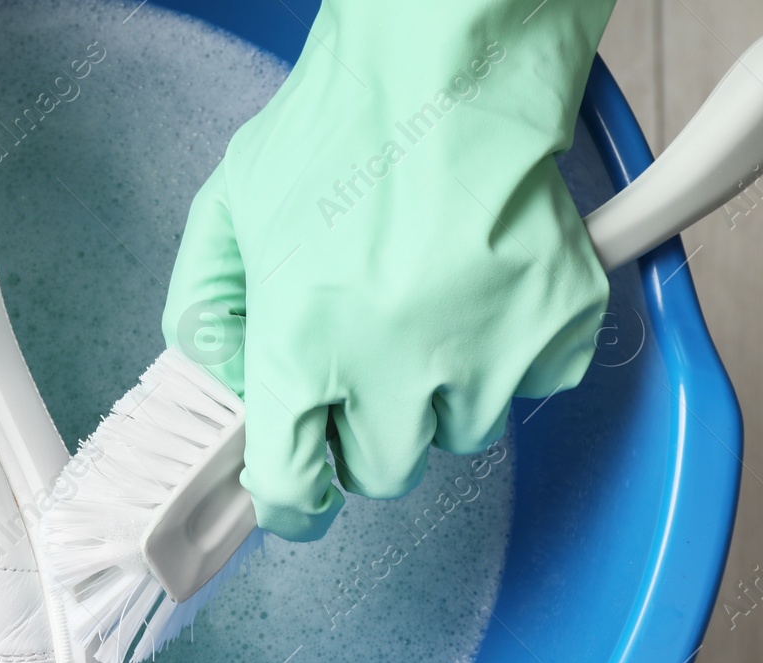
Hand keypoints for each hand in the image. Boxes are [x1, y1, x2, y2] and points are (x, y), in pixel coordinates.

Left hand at [162, 0, 614, 540]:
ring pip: (464, 433)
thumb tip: (222, 380)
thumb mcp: (228, 211)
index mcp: (303, 348)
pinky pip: (535, 385)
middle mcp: (395, 366)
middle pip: (384, 472)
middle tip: (366, 368)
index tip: (299, 496)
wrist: (445, 61)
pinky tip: (483, 292)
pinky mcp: (558, 323)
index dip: (293, 501)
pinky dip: (514, 353)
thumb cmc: (336, 127)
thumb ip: (204, 310)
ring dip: (442, 393)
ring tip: (428, 310)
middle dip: (369, 432)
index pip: (295, 488)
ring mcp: (486, 349)